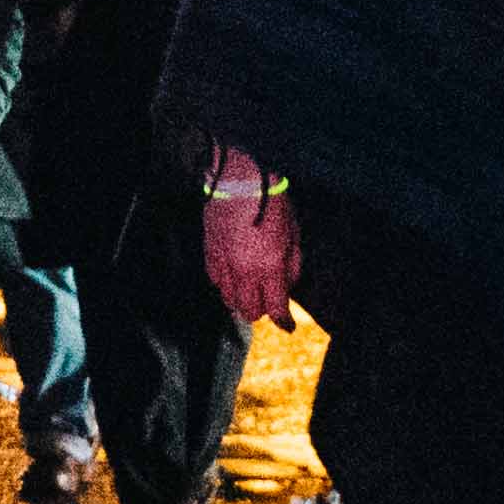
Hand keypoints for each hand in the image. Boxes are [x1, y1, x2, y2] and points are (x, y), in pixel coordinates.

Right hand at [201, 150, 300, 325]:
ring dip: (241, 300)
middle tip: (268, 303)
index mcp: (269, 266)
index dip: (283, 321)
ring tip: (250, 291)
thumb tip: (287, 285)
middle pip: (249, 310)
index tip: (287, 325)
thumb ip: (292, 264)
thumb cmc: (272, 201)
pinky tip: (233, 276)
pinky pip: (215, 280)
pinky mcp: (209, 251)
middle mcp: (244, 270)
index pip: (275, 308)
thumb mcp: (294, 233)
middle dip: (261, 311)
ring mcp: (224, 261)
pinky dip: (225, 284)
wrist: (240, 178)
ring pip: (228, 299)